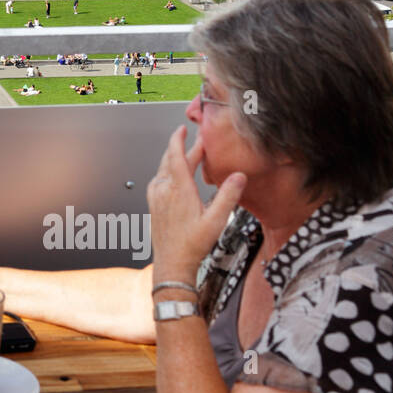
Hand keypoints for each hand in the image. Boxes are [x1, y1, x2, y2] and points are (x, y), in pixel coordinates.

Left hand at [147, 126, 245, 281]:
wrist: (172, 263)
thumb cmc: (192, 245)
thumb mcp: (217, 220)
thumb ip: (228, 196)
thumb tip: (239, 176)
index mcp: (179, 190)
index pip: (176, 156)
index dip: (179, 140)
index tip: (182, 129)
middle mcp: (164, 190)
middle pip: (171, 161)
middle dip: (182, 148)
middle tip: (196, 142)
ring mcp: (156, 197)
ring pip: (164, 170)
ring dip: (175, 160)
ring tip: (189, 157)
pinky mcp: (154, 204)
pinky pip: (159, 180)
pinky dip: (169, 171)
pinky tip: (175, 177)